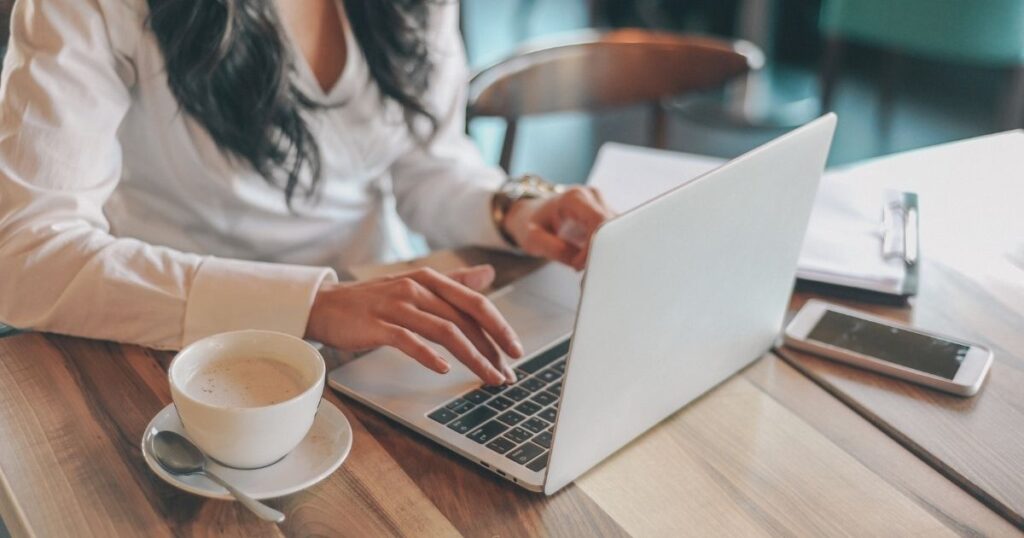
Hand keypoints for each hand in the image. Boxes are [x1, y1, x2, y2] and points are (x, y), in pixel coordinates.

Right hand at [305, 265, 523, 384]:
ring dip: (472, 357)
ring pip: (444, 331)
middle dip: (491, 349)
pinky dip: (429, 356)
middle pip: (464, 320)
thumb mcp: (416, 284)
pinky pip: (409, 340)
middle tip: (507, 374)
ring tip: (487, 377)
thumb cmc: (375, 300)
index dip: (499, 326)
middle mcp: (417, 288)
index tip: (516, 350)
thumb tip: (488, 274)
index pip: (475, 302)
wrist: (326, 305)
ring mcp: (397, 305)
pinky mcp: (377, 325)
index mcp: (431, 279)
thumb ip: (454, 282)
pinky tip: (444, 369)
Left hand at [502, 186, 614, 269]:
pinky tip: (590, 260)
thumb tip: (579, 262)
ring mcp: (601, 205)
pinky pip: (613, 235)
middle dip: (601, 252)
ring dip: (603, 252)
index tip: (579, 264)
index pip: (599, 222)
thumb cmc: (531, 222)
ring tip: (585, 266)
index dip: (594, 247)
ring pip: (616, 232)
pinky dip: (604, 250)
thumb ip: (554, 249)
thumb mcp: (532, 239)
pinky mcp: (605, 216)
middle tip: (584, 270)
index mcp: (575, 198)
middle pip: (612, 227)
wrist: (531, 213)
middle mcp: (592, 197)